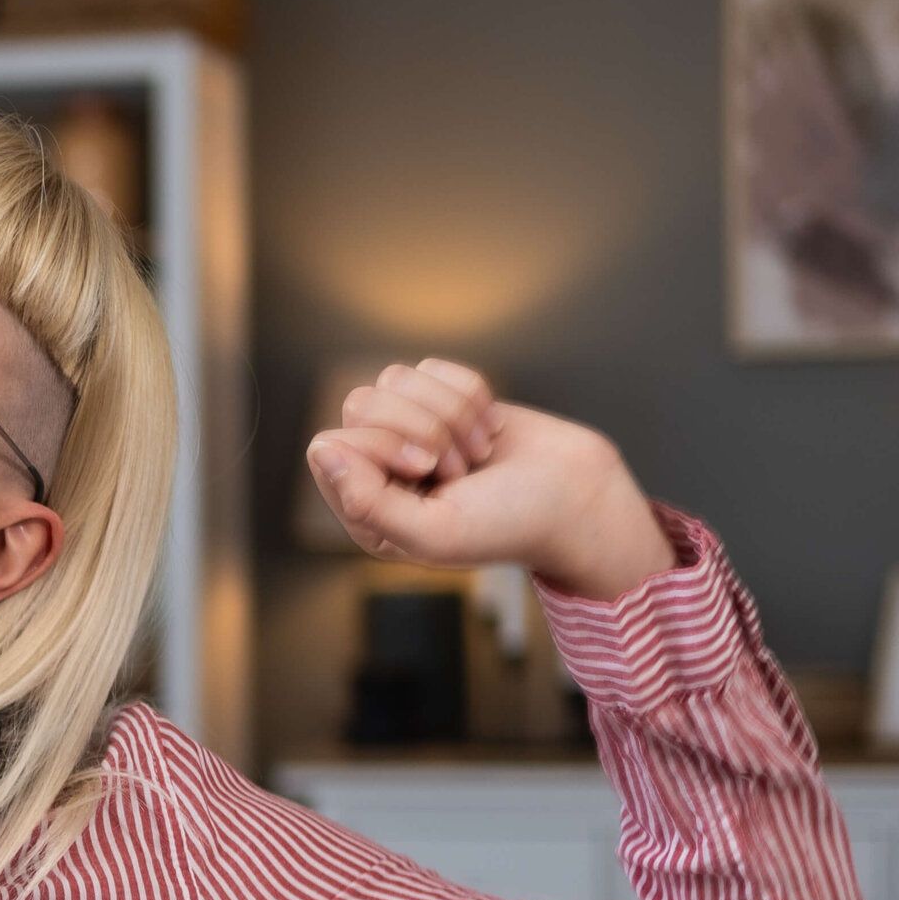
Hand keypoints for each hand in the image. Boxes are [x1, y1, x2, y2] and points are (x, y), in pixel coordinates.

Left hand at [304, 360, 676, 597]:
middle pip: (361, 403)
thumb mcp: (432, 532)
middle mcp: (379, 468)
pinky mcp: (443, 400)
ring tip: (477, 454)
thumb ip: (366, 502)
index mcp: (364, 510)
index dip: (383, 448)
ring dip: (451, 413)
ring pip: (395, 379)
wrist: (577, 496)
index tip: (428, 472)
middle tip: (460, 467)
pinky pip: (433, 367)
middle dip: (423, 428)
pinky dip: (472, 394)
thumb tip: (322, 449)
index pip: (333, 446)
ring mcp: (409, 430)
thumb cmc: (507, 523)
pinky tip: (489, 432)